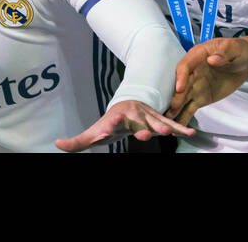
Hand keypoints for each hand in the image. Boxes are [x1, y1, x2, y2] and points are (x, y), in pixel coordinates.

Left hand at [54, 99, 192, 150]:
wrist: (131, 104)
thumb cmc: (111, 122)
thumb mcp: (94, 132)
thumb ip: (78, 141)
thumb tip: (57, 144)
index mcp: (116, 118)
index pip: (112, 123)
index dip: (110, 125)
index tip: (108, 127)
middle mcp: (133, 116)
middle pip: (137, 123)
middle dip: (142, 128)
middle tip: (147, 134)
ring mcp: (147, 117)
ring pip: (155, 122)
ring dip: (163, 126)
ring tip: (169, 132)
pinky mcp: (158, 120)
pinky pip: (171, 124)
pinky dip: (180, 128)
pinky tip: (190, 133)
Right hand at [168, 36, 247, 124]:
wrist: (246, 63)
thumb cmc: (239, 51)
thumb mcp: (234, 48)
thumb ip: (224, 52)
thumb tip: (212, 59)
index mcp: (198, 55)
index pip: (185, 66)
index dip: (181, 77)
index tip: (179, 88)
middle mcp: (192, 72)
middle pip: (181, 85)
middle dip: (176, 97)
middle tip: (172, 109)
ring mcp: (195, 86)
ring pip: (182, 99)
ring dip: (175, 110)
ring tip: (169, 123)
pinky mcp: (200, 98)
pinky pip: (189, 108)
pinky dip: (183, 118)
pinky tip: (177, 129)